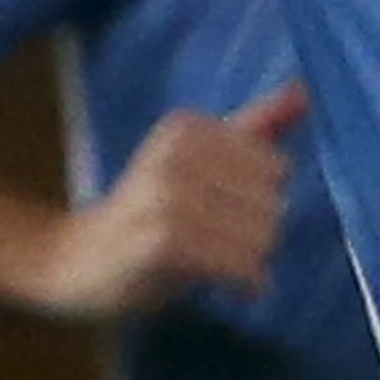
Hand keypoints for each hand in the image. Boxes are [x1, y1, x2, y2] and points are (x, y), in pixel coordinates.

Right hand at [39, 80, 307, 319]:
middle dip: (256, 233)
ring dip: (250, 262)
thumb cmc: (147, 214)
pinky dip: (245, 284)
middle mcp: (175, 154)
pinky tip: (232, 289)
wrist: (73, 263)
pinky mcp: (164, 242)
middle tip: (217, 244)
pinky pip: (240, 265)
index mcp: (185, 127)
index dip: (258, 200)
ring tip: (217, 264)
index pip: (275, 168)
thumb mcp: (199, 161)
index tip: (225, 213)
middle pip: (272, 201)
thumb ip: (254, 125)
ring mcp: (166, 197)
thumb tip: (305, 90)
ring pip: (261, 235)